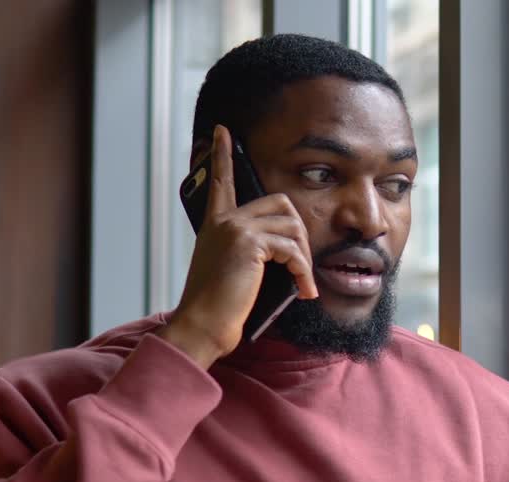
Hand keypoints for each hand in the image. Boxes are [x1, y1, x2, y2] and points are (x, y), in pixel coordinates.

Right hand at [159, 125, 320, 368]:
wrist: (203, 325)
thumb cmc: (221, 306)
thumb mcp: (233, 270)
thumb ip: (249, 250)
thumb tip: (283, 247)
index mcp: (215, 224)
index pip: (220, 182)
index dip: (222, 155)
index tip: (223, 130)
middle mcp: (224, 220)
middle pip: (281, 203)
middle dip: (300, 234)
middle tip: (301, 265)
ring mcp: (236, 229)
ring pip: (292, 226)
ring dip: (305, 257)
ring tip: (302, 283)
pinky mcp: (249, 243)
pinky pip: (292, 248)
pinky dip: (303, 271)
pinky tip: (303, 290)